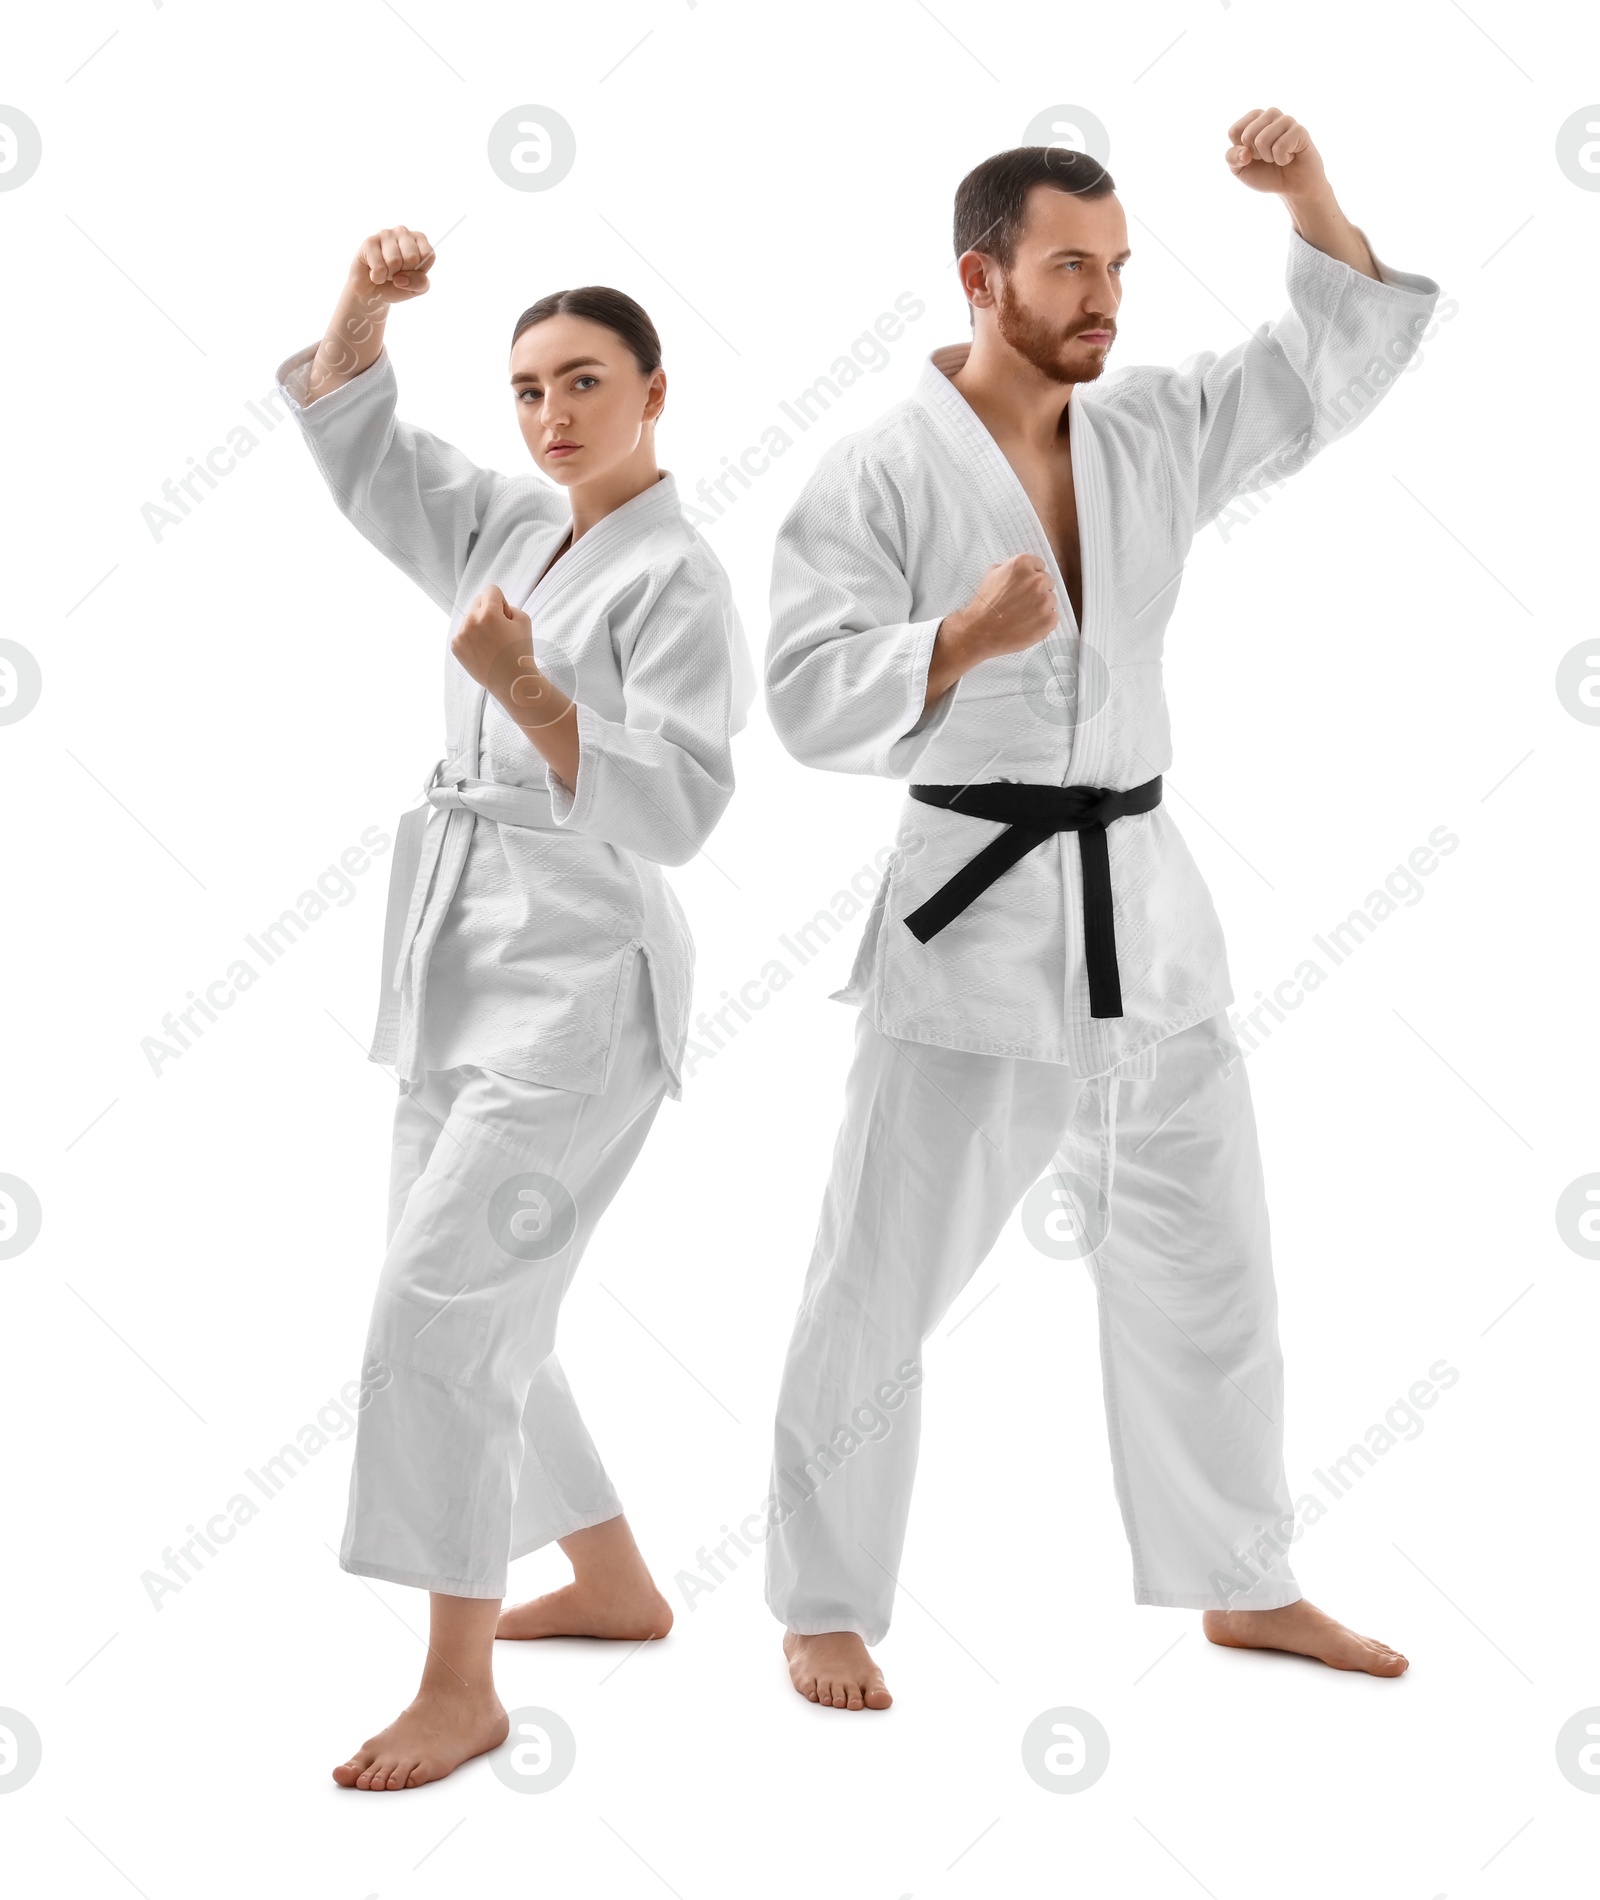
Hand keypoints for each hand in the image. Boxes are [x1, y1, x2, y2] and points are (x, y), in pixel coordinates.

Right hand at [349, 225, 436, 304]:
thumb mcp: (416, 288)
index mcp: (419, 239)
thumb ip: (420, 283)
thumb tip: (402, 278)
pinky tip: (374, 273)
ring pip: (394, 261)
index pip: (428, 254)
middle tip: (397, 273)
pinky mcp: (369, 242)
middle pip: (411, 257)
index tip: (412, 272)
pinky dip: (378, 277)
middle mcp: (403, 232)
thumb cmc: (397, 285)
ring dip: (389, 275)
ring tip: (385, 272)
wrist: (373, 292)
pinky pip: (379, 267)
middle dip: (404, 273)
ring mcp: (385, 234)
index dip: (420, 270)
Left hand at [450, 584, 536, 700]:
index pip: (491, 590)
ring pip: (470, 618)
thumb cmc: (520, 651)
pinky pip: (463, 632)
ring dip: (479, 625)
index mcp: (489, 613)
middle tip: (500, 631)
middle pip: (478, 602)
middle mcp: (471, 621)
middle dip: (489, 611)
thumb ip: (509, 606)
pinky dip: (472, 638)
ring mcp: (461, 634)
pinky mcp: (455, 646)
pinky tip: (483, 651)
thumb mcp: (524, 621)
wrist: (511, 681)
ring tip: (492, 644)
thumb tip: (495, 606)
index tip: (506, 617)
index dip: (502, 602)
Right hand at [948, 554, 1059, 659]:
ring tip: (1023, 616)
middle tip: (1022, 603)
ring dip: (1041, 607)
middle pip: (1048, 582)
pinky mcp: (1049, 619)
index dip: (1031, 577)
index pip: (1039, 565)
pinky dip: (1043, 622)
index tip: (1024, 586)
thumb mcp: (991, 575)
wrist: (980, 631)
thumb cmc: (984, 604)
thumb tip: (1017, 570)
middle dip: (1037, 591)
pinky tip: (1028, 625)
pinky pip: (1053, 617)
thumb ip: (1008, 567)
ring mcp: (1045, 600)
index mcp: (1023, 564)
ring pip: (1051, 600)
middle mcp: (1037, 580)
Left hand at [1224, 109, 1328, 200]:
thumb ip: (1232, 158)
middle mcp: (1271, 115)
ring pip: (1262, 140)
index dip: (1240, 151)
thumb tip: (1244, 152)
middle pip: (1247, 135)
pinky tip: (1290, 157)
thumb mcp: (1241, 169)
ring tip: (1278, 157)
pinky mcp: (1299, 130)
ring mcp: (1286, 120)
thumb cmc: (1267, 174)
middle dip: (1255, 155)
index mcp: (1255, 120)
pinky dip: (1282, 159)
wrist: (1292, 187)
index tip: (1253, 156)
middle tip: (1268, 158)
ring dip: (1268, 157)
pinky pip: (1280, 147)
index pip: (1234, 131)